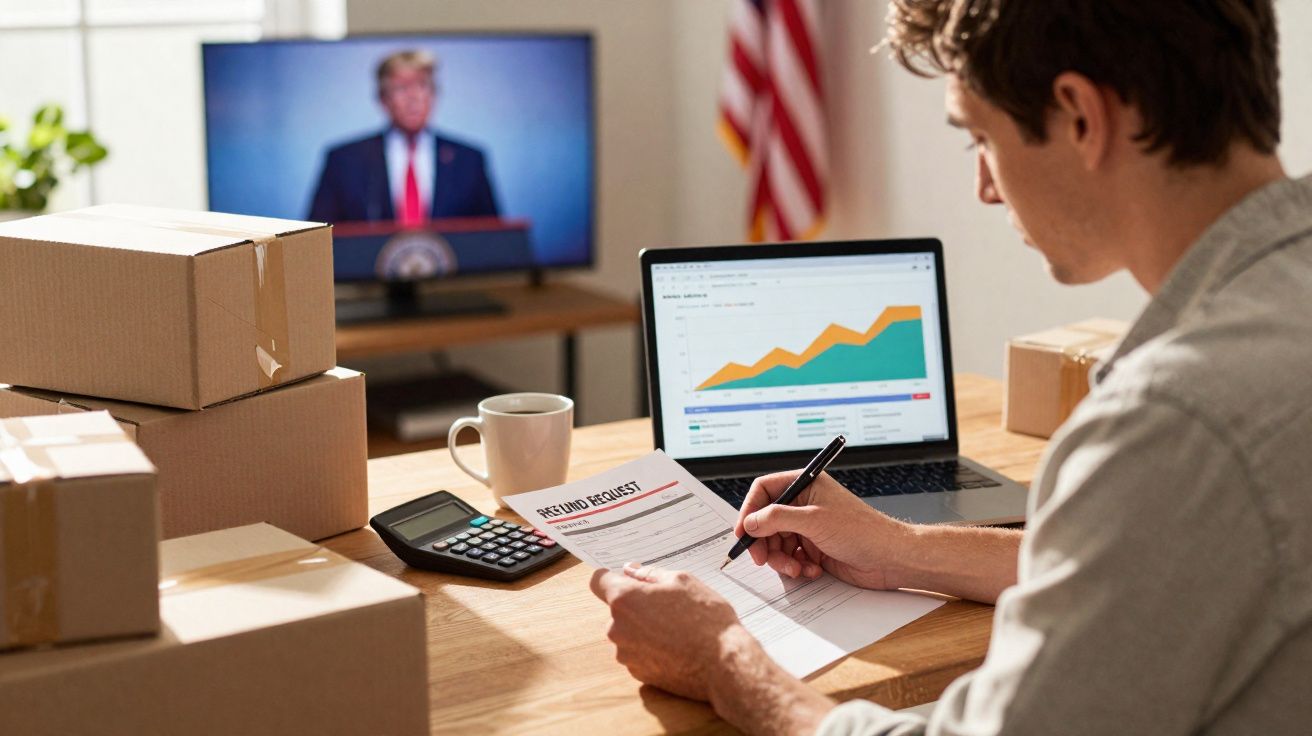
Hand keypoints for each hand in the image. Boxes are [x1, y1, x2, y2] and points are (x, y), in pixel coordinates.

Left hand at [590, 563, 836, 734]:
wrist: (723, 664)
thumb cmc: (705, 618)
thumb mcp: (682, 581)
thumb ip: (650, 573)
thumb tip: (630, 570)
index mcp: (624, 599)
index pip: (597, 581)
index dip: (610, 577)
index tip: (624, 578)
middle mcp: (617, 628)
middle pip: (617, 609)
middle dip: (635, 604)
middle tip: (667, 604)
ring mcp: (626, 654)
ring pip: (628, 632)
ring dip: (643, 628)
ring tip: (676, 628)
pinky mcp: (638, 673)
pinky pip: (638, 653)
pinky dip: (651, 648)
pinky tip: (676, 646)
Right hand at [733, 470, 914, 589]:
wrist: (890, 559)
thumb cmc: (861, 531)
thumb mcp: (813, 520)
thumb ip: (776, 518)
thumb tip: (749, 522)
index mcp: (805, 485)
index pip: (764, 490)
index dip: (749, 510)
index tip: (743, 532)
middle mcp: (805, 503)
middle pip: (766, 521)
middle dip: (764, 542)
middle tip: (763, 560)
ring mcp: (809, 527)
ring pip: (776, 543)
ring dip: (782, 559)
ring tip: (796, 569)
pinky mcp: (814, 548)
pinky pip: (791, 557)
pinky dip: (796, 567)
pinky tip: (812, 571)